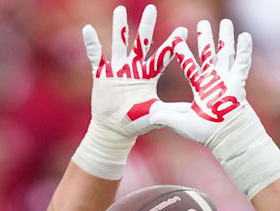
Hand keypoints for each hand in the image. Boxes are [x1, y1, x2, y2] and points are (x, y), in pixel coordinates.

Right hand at [72, 4, 186, 179]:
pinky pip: (95, 56)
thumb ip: (171, 110)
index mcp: (149, 76)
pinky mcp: (101, 74)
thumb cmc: (137, 122)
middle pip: (141, 43)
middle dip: (146, 26)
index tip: (183, 31)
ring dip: (119, 27)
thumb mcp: (156, 115)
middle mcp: (134, 68)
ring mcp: (117, 69)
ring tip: (120, 9)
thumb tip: (191, 109)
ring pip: (119, 44)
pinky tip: (88, 29)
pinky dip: (92, 43)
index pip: (162, 57)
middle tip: (152, 8)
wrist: (115, 130)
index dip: (172, 45)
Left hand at [147, 19, 251, 147]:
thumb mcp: (180, 122)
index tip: (177, 38)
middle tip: (202, 22)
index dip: (183, 52)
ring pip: (226, 53)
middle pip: (208, 54)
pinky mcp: (238, 81)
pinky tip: (244, 34)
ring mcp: (227, 80)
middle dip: (205, 38)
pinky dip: (244, 49)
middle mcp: (214, 81)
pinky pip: (242, 62)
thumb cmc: (205, 131)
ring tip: (225, 22)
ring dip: (225, 38)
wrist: (225, 136)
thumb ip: (166, 116)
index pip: (190, 66)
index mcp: (200, 88)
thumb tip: (149, 115)